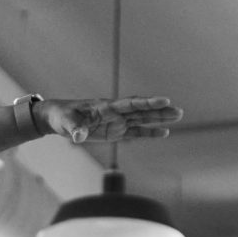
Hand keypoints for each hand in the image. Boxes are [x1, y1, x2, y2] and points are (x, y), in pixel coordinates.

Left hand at [37, 96, 180, 145]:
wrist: (58, 118)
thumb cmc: (61, 116)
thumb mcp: (65, 122)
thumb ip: (74, 128)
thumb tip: (79, 136)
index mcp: (105, 107)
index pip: (130, 104)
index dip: (147, 102)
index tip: (164, 100)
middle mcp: (115, 112)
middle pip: (142, 110)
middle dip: (160, 110)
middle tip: (179, 111)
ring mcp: (117, 122)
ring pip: (142, 119)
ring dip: (159, 118)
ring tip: (178, 116)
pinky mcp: (115, 132)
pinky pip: (135, 133)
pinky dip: (149, 133)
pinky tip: (164, 133)